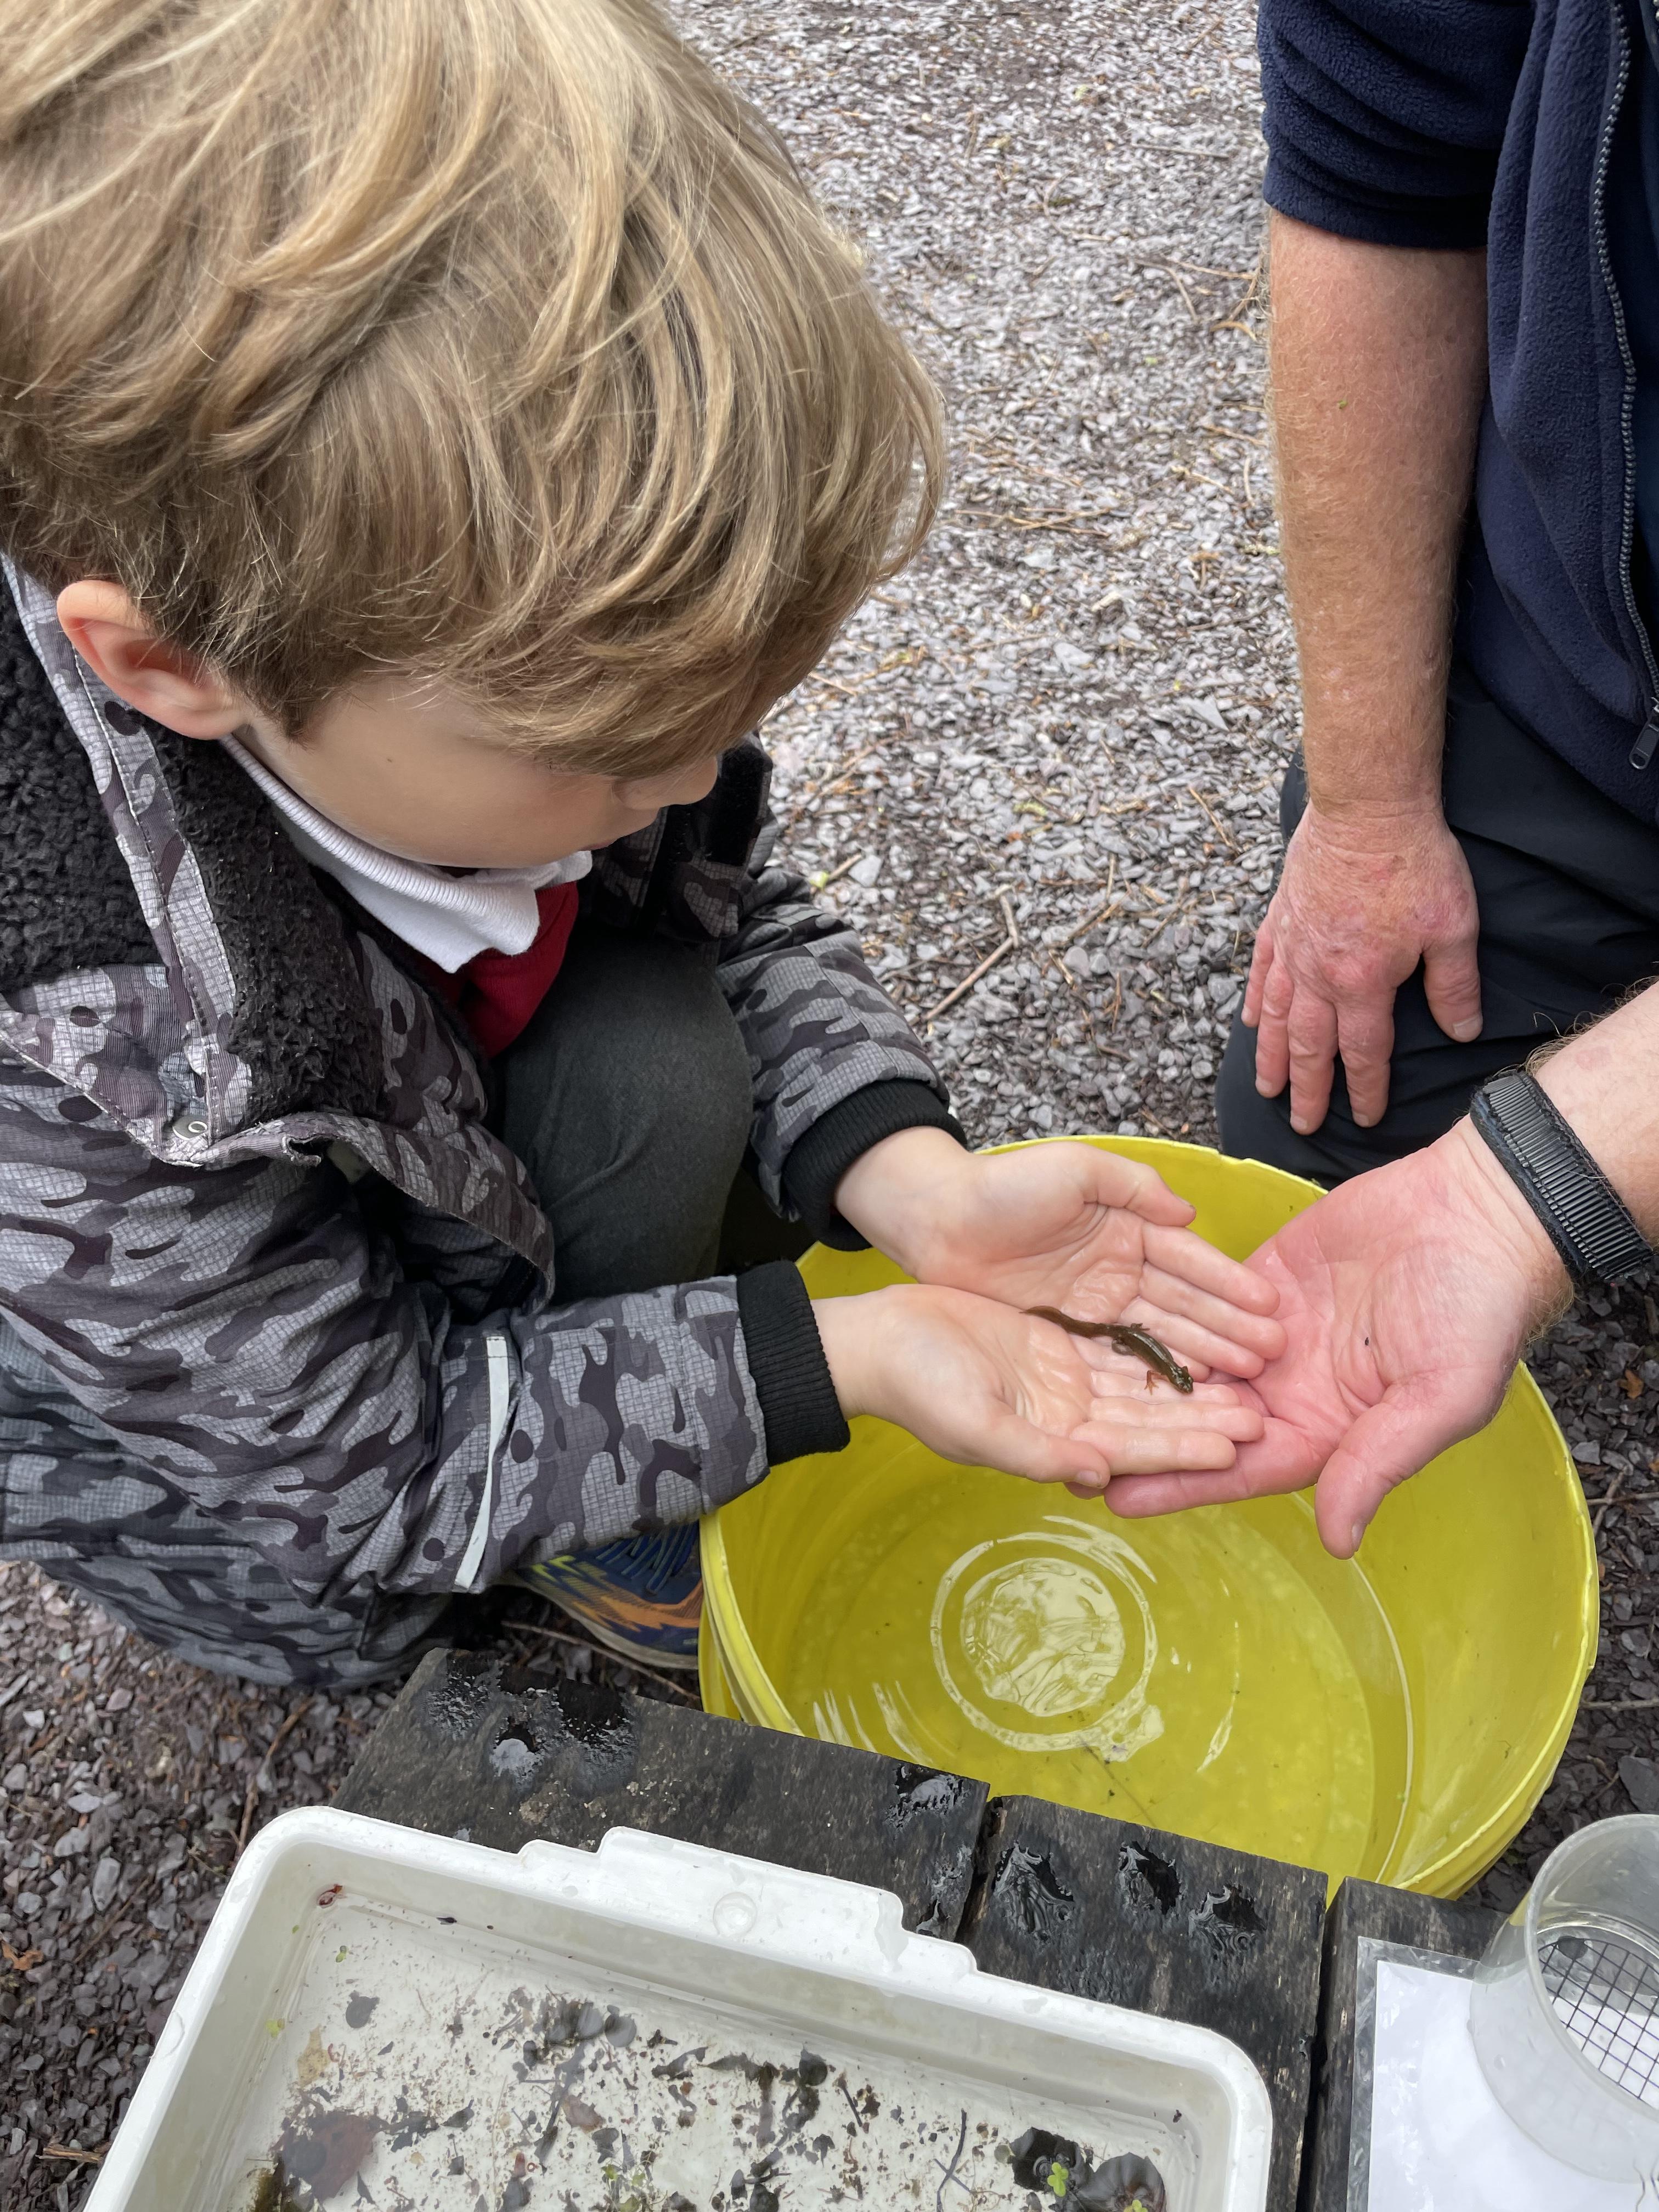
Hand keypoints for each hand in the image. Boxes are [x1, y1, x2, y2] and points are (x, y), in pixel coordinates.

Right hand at [813, 1282, 1263, 1490]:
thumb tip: (1097, 1476)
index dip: (1185, 1447)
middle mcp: (1069, 1413)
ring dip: (1193, 1380)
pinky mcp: (1056, 1339)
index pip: (1134, 1449)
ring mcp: (1065, 1376)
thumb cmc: (919, 1387)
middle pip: (1151, 1417)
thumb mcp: (976, 1427)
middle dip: (1205, 1416)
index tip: (1237, 1445)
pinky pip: (1119, 1342)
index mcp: (1054, 1441)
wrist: (880, 1340)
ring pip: (1143, 1380)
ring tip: (1248, 1374)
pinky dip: (1157, 1343)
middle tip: (1265, 1412)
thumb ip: (1038, 1454)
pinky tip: (1198, 1336)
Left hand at [833, 1128, 1283, 1379]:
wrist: (935, 1221)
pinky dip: (1152, 1381)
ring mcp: (1094, 1311)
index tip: (1271, 1306)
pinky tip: (1188, 1398)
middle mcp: (1119, 1275)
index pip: (1189, 1261)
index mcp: (1127, 1231)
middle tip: (1273, 1357)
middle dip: (1231, 1330)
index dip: (1229, 1283)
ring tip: (1246, 1383)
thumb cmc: (1002, 1186)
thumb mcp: (1074, 1170)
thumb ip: (1132, 1187)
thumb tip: (1188, 1213)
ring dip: (1203, 1360)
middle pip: (1184, 1307)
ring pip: (1159, 1340)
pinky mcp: (1066, 1340)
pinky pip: (1117, 1364)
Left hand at [1103, 1120, 1569, 1553]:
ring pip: (1193, 1362)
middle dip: (1139, 1436)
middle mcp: (1290, 1388)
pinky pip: (1200, 1301)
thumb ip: (1378, 1463)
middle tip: (1064, 1448)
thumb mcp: (1438, 1398)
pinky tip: (1101, 1319)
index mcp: (1329, 1428)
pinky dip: (1158, 1311)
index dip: (1180, 1483)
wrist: (1480, 1215)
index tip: (1116, 1498)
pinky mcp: (1262, 1279)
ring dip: (1137, 1376)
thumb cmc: (1476, 1312)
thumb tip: (1338, 1540)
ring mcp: (1272, 1333)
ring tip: (1064, 1389)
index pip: (1239, 1468)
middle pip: (1201, 1422)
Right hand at [1244, 802, 1481, 1132]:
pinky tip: (1251, 1022)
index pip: (1364, 1052)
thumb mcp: (1453, 927)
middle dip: (1307, 1091)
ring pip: (1276, 1016)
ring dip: (1271, 1057)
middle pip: (1310, 1047)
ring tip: (1266, 1089)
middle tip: (1301, 1125)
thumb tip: (1463, 1031)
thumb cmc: (1415, 863)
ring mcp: (1293, 948)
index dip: (1366, 1090)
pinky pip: (1260, 971)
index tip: (1366, 1118)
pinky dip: (1254, 1000)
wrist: (1367, 806)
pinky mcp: (1280, 920)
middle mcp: (1318, 975)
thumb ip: (1454, 986)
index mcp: (1363, 983)